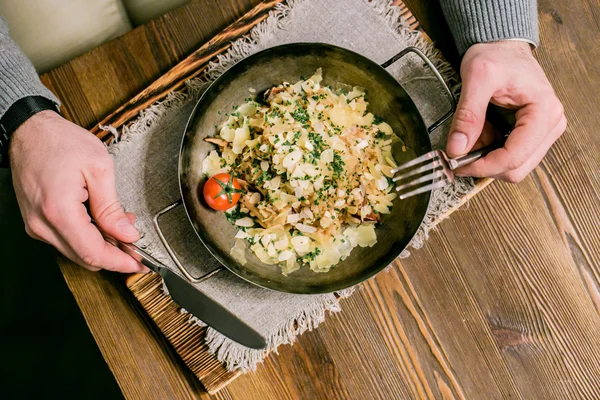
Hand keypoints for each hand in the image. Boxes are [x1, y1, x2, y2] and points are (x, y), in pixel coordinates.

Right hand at [9, 110, 147, 272]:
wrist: (31, 131)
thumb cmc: (61, 142)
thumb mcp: (99, 169)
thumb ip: (112, 207)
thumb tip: (127, 234)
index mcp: (59, 211)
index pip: (93, 253)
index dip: (120, 262)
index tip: (139, 263)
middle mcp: (42, 224)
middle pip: (85, 257)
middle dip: (114, 253)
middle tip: (134, 237)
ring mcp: (36, 225)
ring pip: (76, 251)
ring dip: (101, 243)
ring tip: (119, 221)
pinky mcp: (36, 221)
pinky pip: (66, 239)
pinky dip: (87, 235)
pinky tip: (100, 219)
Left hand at [446, 40, 565, 181]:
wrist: (502, 45)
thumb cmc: (496, 55)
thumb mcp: (477, 78)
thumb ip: (468, 115)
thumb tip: (457, 148)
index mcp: (545, 112)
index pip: (515, 157)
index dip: (483, 166)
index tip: (457, 164)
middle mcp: (550, 125)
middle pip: (516, 168)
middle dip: (484, 167)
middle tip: (457, 158)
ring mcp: (542, 132)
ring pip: (512, 167)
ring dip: (486, 160)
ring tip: (468, 139)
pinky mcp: (530, 135)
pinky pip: (508, 156)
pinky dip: (488, 153)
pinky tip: (477, 136)